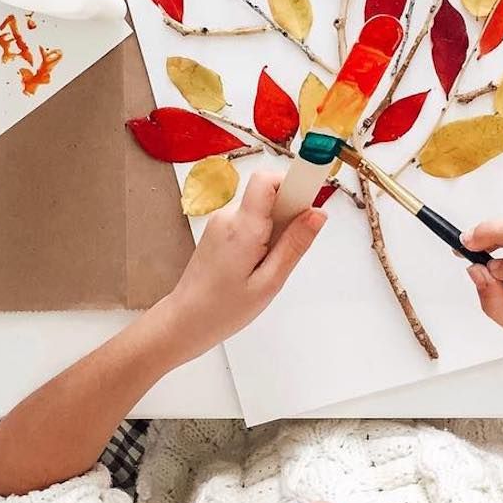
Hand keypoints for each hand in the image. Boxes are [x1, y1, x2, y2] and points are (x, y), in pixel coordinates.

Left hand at [165, 171, 326, 354]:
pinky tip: (257, 264)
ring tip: (269, 265)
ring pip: (262, 209)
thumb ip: (295, 244)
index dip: (294, 183)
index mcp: (243, 227)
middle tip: (290, 249)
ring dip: (276, 229)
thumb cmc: (223, 308)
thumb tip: (318, 215)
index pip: (268, 180)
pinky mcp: (219, 231)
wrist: (185, 321)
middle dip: (289, 214)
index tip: (313, 196)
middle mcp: (229, 217)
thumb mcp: (270, 281)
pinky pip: (251, 220)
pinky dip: (262, 235)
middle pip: (269, 194)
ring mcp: (221, 223)